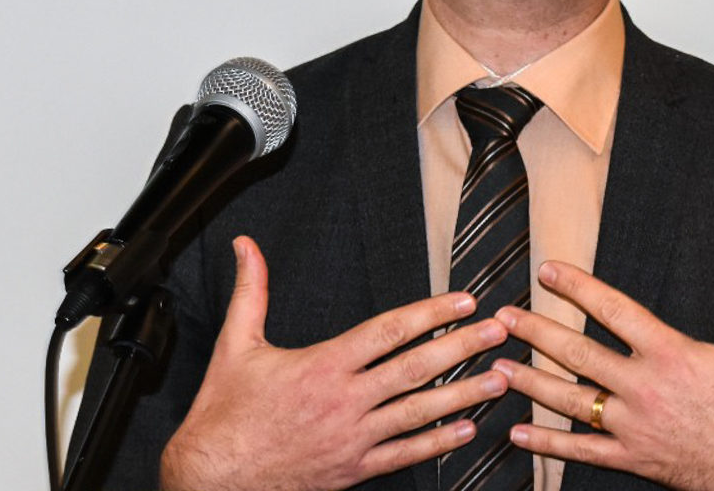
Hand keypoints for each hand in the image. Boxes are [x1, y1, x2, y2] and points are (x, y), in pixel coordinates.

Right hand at [159, 236, 510, 490]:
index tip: (463, 301)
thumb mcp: (234, 345)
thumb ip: (251, 291)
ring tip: (500, 378)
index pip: (388, 331)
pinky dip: (438, 443)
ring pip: (419, 413)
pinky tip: (467, 430)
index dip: (431, 314)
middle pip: (415, 369)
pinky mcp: (354, 470)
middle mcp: (344, 402)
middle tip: (500, 331)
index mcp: (321, 366)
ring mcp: (353, 439)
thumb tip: (246, 246)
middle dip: (462, 347)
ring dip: (464, 394)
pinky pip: (405, 455)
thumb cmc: (223, 415)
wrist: (212, 480)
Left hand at [492, 241, 713, 490]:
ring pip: (570, 401)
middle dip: (536, 332)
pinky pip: (581, 451)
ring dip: (530, 382)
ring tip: (496, 366)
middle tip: (503, 317)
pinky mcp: (632, 459)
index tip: (547, 271)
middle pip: (578, 353)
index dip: (578, 287)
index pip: (615, 310)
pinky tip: (518, 432)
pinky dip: (547, 443)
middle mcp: (644, 389)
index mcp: (671, 355)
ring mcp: (634, 427)